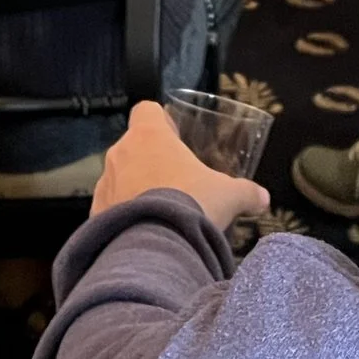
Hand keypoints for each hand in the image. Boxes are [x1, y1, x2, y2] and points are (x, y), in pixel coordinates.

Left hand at [90, 101, 268, 228]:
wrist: (156, 247)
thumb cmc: (192, 203)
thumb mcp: (228, 195)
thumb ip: (246, 193)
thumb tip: (264, 199)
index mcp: (148, 135)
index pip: (146, 110)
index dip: (160, 121)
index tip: (176, 138)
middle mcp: (120, 153)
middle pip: (133, 146)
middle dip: (150, 160)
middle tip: (175, 182)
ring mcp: (104, 184)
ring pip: (119, 177)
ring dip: (134, 188)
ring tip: (159, 212)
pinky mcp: (95, 214)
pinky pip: (109, 207)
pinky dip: (123, 216)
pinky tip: (142, 232)